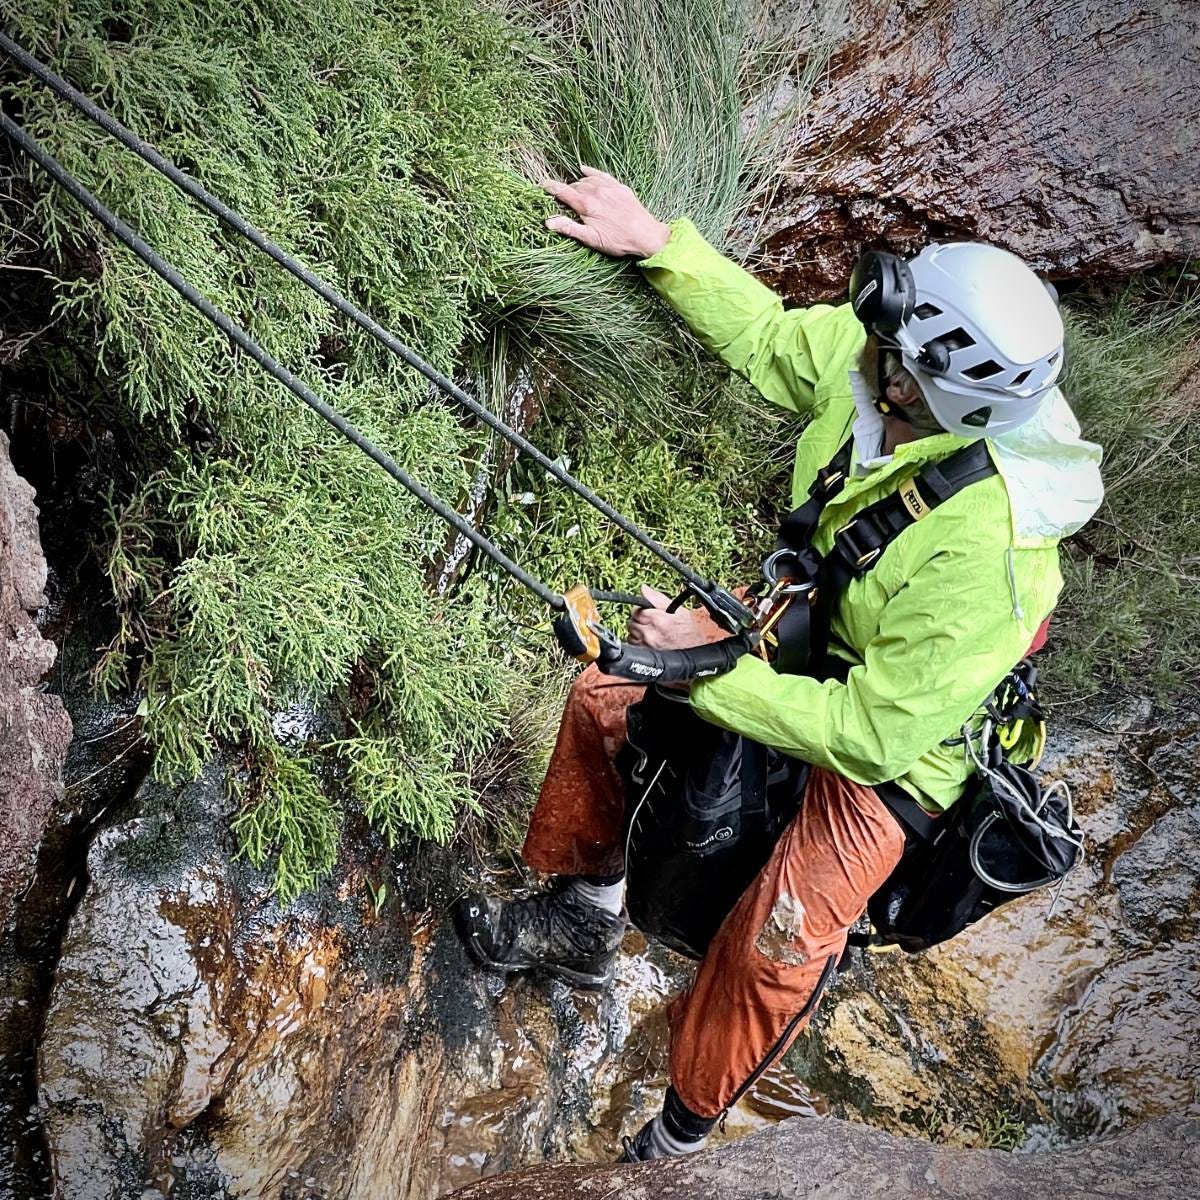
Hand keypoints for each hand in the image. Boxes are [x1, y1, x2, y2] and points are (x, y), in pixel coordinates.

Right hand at [542, 167, 670, 258]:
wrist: (646, 235)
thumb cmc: (618, 240)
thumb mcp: (592, 239)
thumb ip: (570, 228)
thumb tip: (548, 222)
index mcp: (586, 204)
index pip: (563, 191)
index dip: (551, 187)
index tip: (542, 184)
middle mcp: (596, 190)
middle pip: (574, 186)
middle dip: (566, 191)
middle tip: (563, 200)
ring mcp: (608, 186)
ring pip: (587, 179)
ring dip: (578, 184)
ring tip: (574, 192)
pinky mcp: (619, 186)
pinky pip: (601, 174)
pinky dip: (591, 172)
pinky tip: (585, 170)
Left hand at [627, 585, 701, 651]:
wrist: (698, 641)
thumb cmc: (688, 625)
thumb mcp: (674, 607)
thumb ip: (656, 598)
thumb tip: (643, 589)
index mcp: (657, 620)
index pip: (636, 612)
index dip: (639, 610)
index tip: (644, 612)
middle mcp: (651, 634)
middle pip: (632, 623)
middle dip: (638, 620)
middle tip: (647, 620)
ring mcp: (649, 645)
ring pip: (631, 634)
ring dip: (636, 631)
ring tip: (648, 629)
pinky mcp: (649, 654)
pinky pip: (635, 645)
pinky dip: (638, 641)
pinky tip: (646, 639)